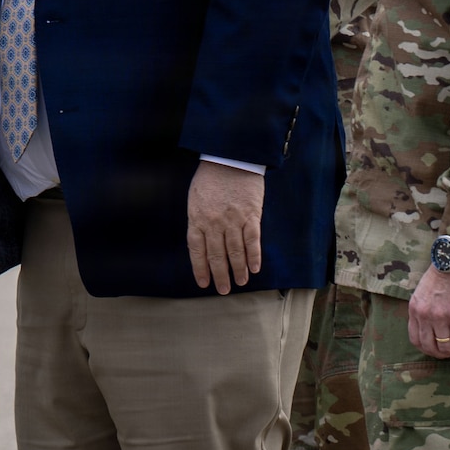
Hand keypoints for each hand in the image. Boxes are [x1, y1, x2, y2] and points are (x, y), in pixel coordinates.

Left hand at [186, 161, 263, 293]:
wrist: (230, 158)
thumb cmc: (210, 178)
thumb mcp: (195, 199)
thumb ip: (198, 221)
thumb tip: (202, 243)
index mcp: (197, 218)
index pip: (197, 250)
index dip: (200, 268)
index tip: (203, 283)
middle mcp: (214, 223)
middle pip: (217, 255)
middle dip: (220, 275)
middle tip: (223, 290)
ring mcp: (233, 220)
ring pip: (235, 251)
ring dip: (238, 269)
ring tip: (241, 282)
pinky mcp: (251, 215)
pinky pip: (252, 240)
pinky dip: (253, 256)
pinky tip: (255, 268)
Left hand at [408, 265, 449, 358]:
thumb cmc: (444, 273)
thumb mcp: (424, 292)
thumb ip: (426, 309)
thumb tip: (436, 329)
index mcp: (414, 309)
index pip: (415, 339)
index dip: (429, 349)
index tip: (441, 348)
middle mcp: (424, 315)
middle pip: (430, 347)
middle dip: (444, 354)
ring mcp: (440, 316)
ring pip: (448, 347)